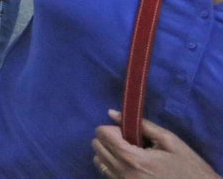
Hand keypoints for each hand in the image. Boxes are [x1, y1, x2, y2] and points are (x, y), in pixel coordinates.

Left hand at [93, 111, 219, 178]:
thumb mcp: (170, 141)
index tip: (128, 132)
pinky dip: (112, 165)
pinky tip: (130, 165)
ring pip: (98, 161)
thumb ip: (142, 126)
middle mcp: (123, 173)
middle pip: (97, 147)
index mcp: (134, 159)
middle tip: (129, 141)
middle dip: (110, 139)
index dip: (113, 128)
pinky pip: (107, 174)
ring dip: (109, 152)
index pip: (102, 135)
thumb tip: (113, 113)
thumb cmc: (188, 166)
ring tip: (130, 153)